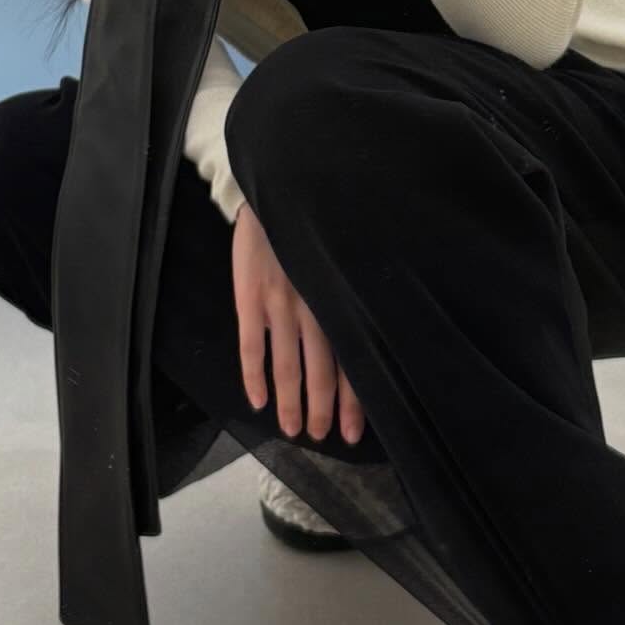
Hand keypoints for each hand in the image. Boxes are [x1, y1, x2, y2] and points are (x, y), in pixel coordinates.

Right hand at [231, 198, 367, 445]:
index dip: (353, 400)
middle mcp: (316, 307)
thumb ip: (355, 295)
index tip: (353, 433)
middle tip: (322, 439)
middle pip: (322, 372)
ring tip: (293, 431)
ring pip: (287, 366)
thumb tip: (375, 338)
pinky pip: (251, 345)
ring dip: (291, 403)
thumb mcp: (349, 258)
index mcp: (343, 300)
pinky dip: (254, 377)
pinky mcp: (249, 296)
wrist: (279, 186)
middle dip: (322, 411)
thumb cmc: (319, 224)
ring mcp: (280, 304)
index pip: (353, 361)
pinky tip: (257, 401)